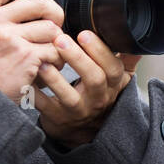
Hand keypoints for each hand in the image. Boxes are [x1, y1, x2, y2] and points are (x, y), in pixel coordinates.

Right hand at [0, 0, 65, 104]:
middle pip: (39, 2)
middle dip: (55, 13)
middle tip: (55, 24)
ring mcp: (8, 38)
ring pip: (51, 29)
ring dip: (55, 43)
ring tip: (47, 55)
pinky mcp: (25, 56)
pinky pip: (54, 51)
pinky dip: (55, 61)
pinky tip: (45, 68)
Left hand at [34, 31, 141, 146]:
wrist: (84, 129)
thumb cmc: (98, 93)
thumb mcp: (117, 78)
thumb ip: (126, 58)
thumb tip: (135, 38)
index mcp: (112, 84)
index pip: (112, 67)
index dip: (100, 51)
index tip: (84, 33)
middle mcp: (97, 98)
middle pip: (93, 79)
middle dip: (78, 58)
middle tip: (61, 40)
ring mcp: (77, 111)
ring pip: (69, 97)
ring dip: (55, 79)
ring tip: (43, 62)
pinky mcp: (57, 119)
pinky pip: (45, 108)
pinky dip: (35, 95)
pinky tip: (27, 81)